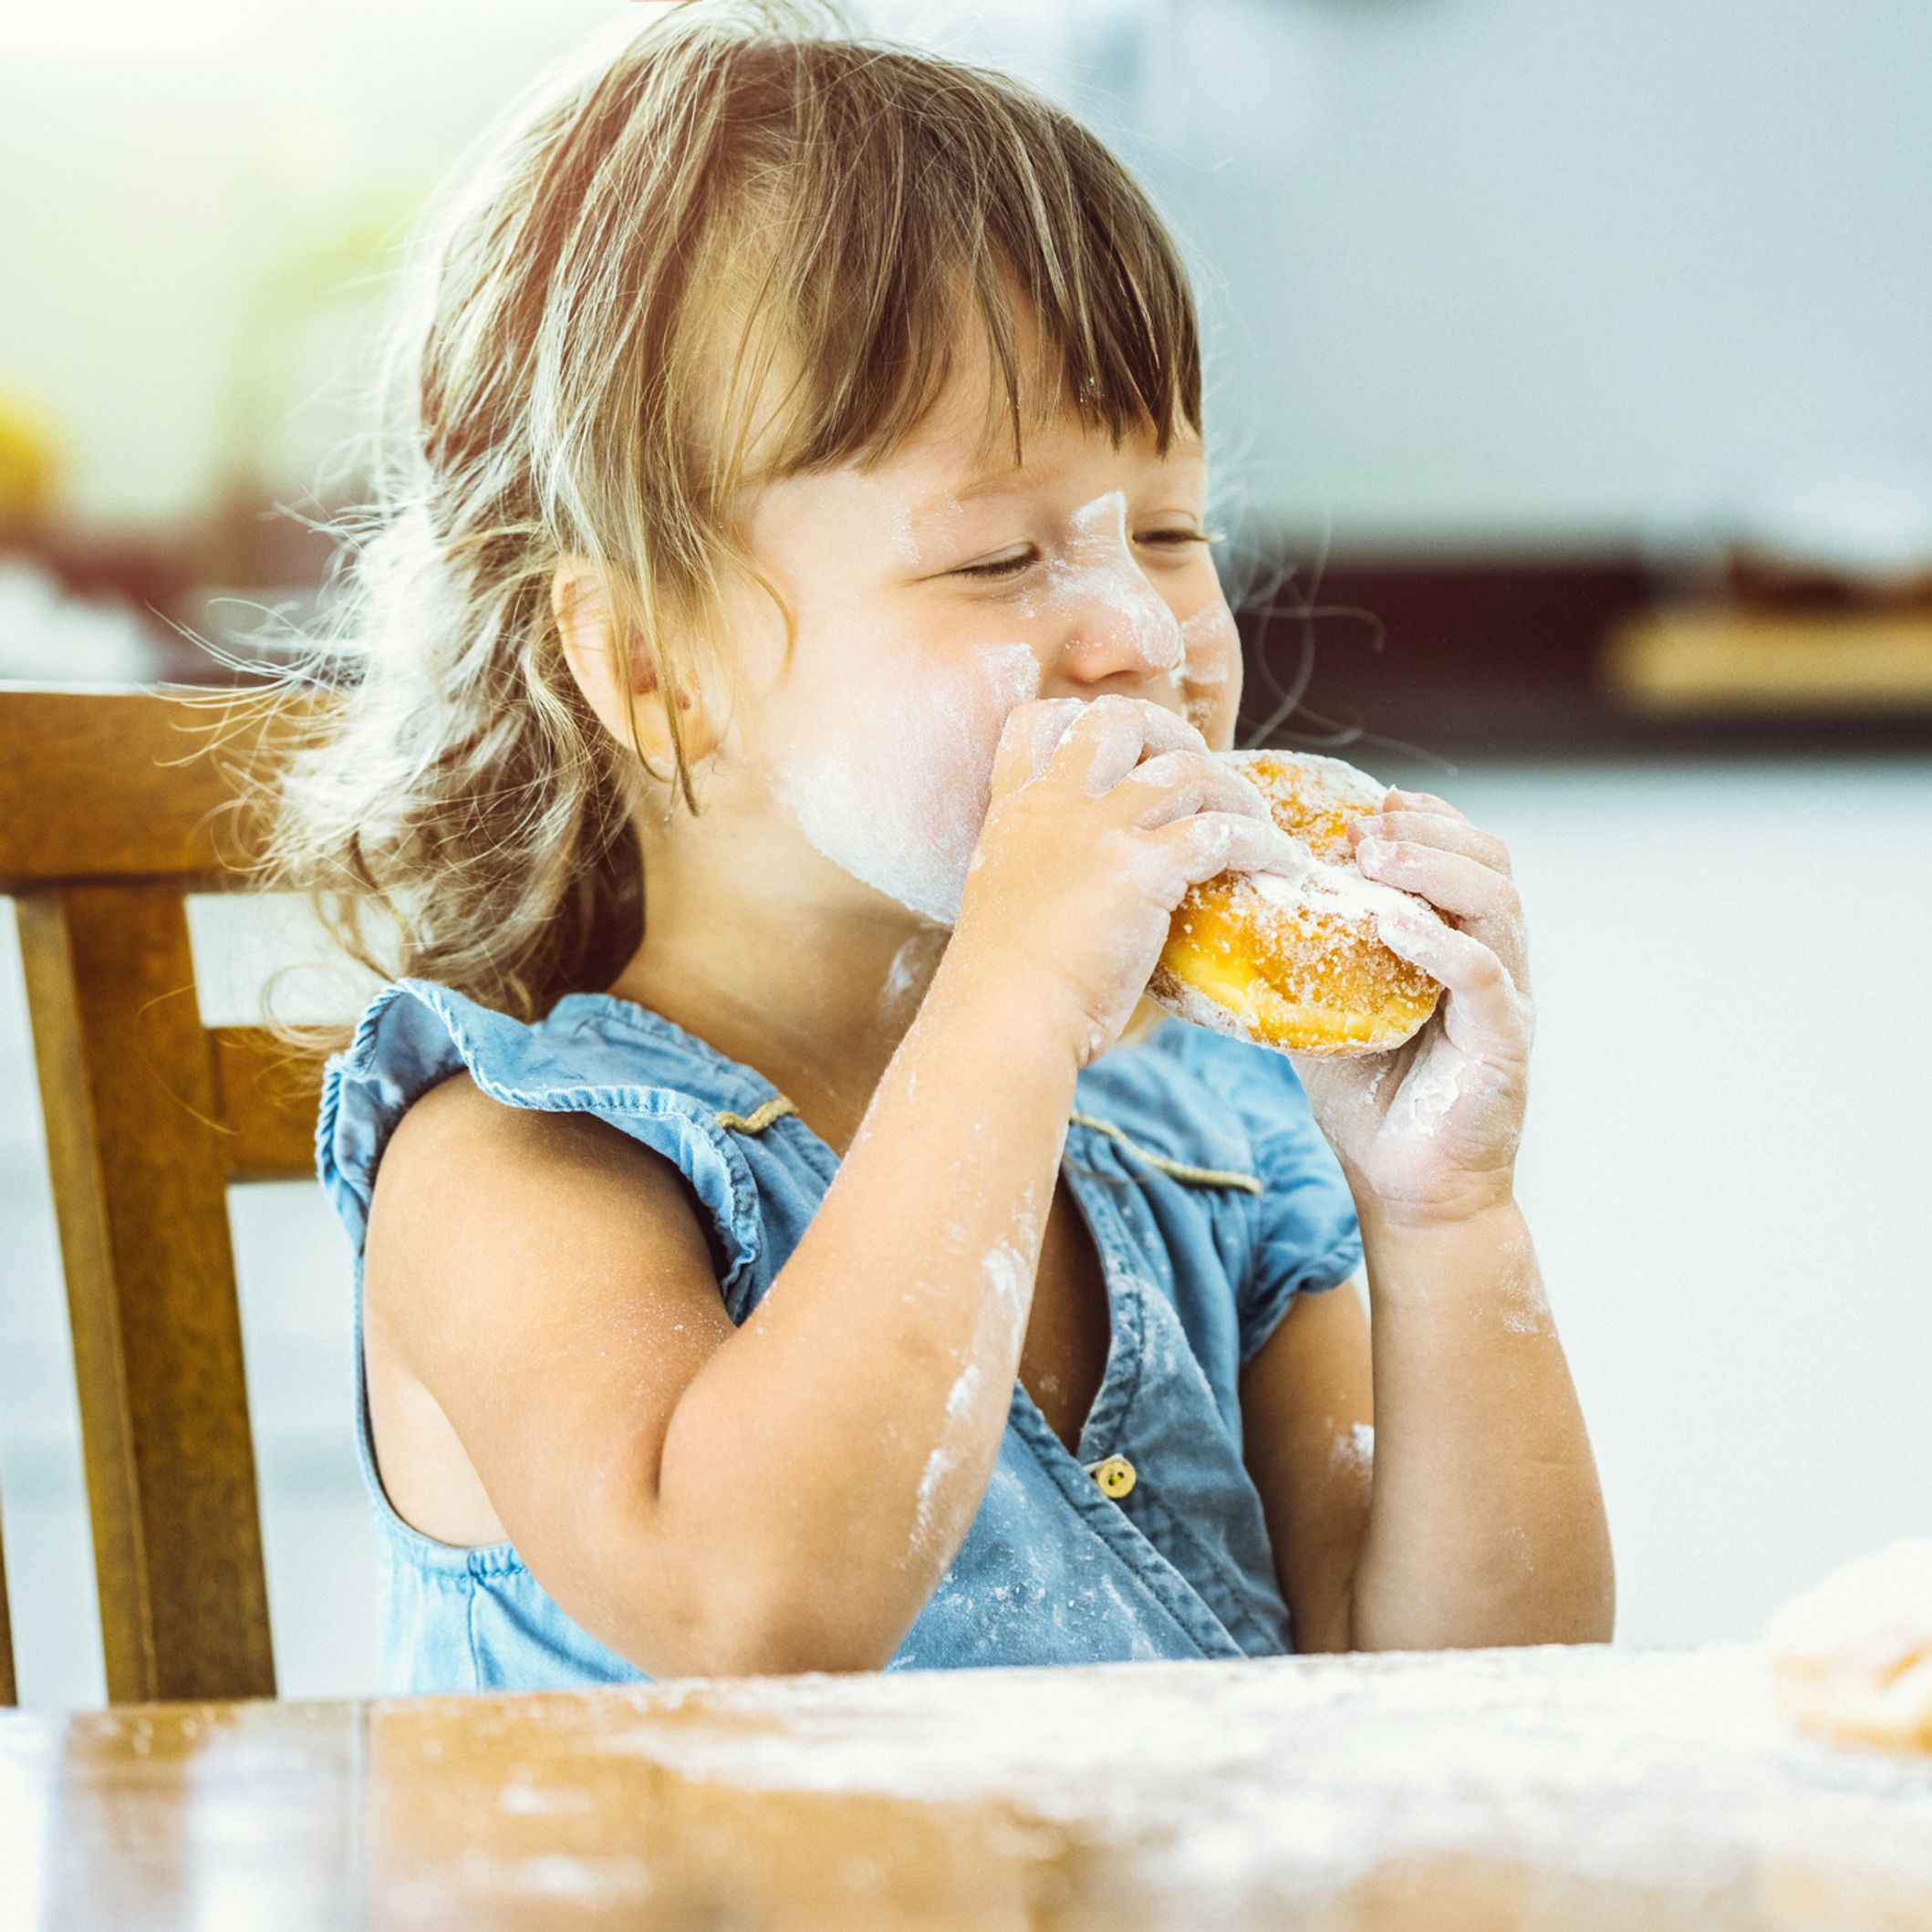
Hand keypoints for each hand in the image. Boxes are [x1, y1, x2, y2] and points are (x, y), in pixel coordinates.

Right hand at [951, 694, 1306, 1067]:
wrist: (1006, 1017)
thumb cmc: (1005, 984)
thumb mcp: (1005, 899)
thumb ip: (1044, 868)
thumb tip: (1091, 881)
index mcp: (1016, 810)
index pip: (1038, 720)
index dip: (1086, 717)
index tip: (1125, 750)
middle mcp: (1055, 805)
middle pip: (1120, 718)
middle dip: (1173, 732)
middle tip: (1202, 772)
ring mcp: (1099, 831)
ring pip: (1187, 770)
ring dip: (1235, 792)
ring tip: (1257, 824)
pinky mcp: (1142, 869)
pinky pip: (1220, 833)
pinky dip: (1263, 844)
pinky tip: (1281, 867)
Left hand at [1287, 785, 1533, 1228]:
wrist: (1406, 1189)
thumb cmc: (1371, 1101)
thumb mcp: (1326, 1013)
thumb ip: (1301, 963)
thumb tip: (1227, 916)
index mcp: (1459, 945)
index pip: (1465, 857)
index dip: (1426, 819)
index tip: (1370, 802)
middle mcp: (1493, 962)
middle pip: (1492, 863)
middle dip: (1428, 831)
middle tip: (1363, 827)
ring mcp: (1505, 1000)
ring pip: (1497, 904)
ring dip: (1435, 868)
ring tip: (1375, 856)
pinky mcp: (1504, 1042)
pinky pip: (1482, 976)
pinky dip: (1438, 942)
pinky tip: (1392, 924)